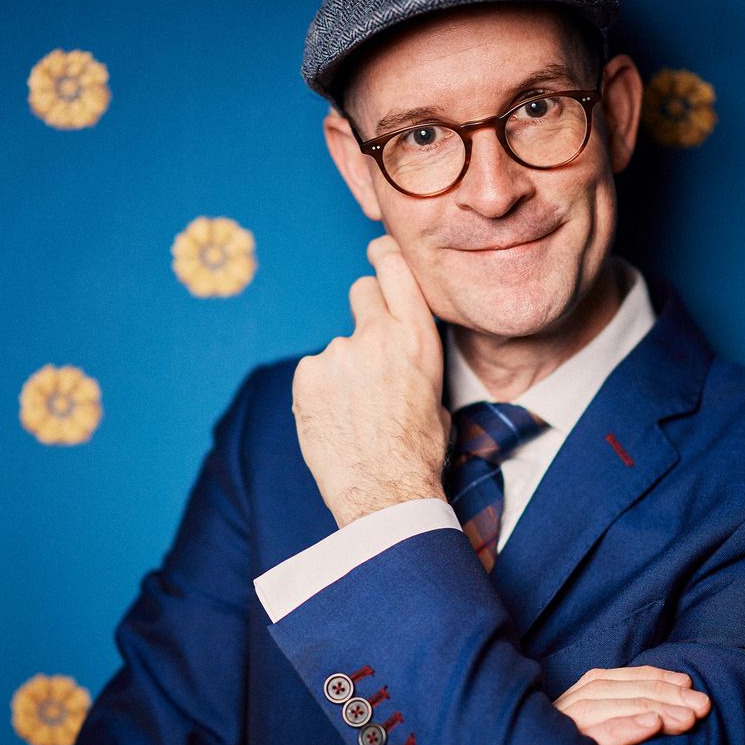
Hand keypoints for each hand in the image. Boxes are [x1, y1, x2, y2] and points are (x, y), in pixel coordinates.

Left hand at [290, 234, 450, 527]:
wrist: (385, 492)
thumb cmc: (419, 453)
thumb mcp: (438, 395)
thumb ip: (415, 361)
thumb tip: (403, 358)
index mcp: (417, 336)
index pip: (395, 268)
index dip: (384, 256)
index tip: (377, 252)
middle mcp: (377, 334)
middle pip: (360, 292)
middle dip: (363, 312)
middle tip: (365, 351)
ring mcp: (337, 352)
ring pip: (335, 347)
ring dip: (340, 370)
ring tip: (354, 412)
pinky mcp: (307, 375)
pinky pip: (313, 373)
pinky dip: (319, 392)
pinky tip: (334, 421)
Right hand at [441, 664, 709, 744]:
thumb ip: (613, 726)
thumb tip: (664, 709)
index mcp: (564, 710)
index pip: (608, 680)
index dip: (649, 676)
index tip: (688, 681)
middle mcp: (555, 718)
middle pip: (612, 691)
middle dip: (663, 693)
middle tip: (703, 703)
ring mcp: (553, 740)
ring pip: (603, 708)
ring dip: (652, 707)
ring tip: (689, 717)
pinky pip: (591, 740)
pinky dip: (623, 728)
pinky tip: (653, 727)